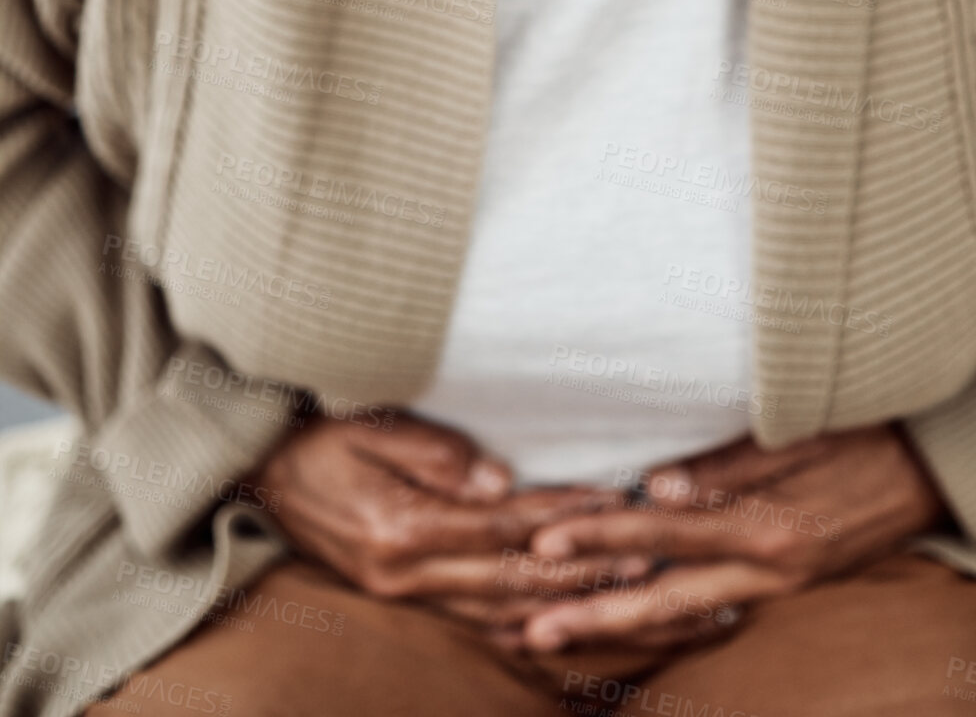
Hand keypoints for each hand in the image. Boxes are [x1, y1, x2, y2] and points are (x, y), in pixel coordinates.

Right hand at [249, 410, 634, 625]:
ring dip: (563, 601)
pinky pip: (472, 622)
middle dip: (581, 569)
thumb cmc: (319, 438)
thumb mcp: (369, 426)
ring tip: (622, 591)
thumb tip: (500, 480)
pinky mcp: (401, 598)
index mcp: (402, 527)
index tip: (615, 504)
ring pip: (499, 609)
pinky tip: (560, 622)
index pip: (503, 526)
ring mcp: (402, 594)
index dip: (562, 518)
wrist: (257, 475)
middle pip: (512, 578)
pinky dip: (521, 623)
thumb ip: (434, 452)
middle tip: (643, 557)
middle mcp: (405, 574)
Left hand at [517, 423, 950, 651]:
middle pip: (664, 596)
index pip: (665, 532)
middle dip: (595, 613)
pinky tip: (630, 628)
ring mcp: (779, 588)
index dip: (604, 536)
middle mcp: (768, 569)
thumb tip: (656, 483)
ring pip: (684, 616)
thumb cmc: (865, 433)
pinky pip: (715, 616)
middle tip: (530, 627)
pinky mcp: (788, 590)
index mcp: (767, 524)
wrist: (939, 469)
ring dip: (620, 627)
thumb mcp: (801, 435)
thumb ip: (728, 465)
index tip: (545, 543)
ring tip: (559, 639)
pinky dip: (668, 623)